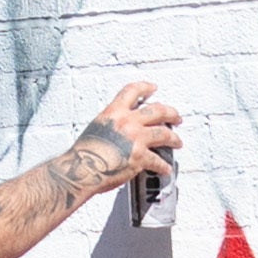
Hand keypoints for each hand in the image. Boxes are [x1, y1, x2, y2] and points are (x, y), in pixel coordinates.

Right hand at [78, 82, 177, 196]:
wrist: (80, 169)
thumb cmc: (83, 154)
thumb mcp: (96, 128)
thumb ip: (112, 125)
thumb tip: (121, 132)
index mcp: (114, 112)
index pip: (132, 91)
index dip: (145, 87)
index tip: (153, 88)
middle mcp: (127, 121)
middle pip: (157, 110)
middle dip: (171, 113)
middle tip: (176, 117)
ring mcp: (136, 138)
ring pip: (164, 133)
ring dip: (174, 138)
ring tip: (177, 141)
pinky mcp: (140, 157)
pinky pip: (158, 161)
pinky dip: (163, 166)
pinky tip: (166, 169)